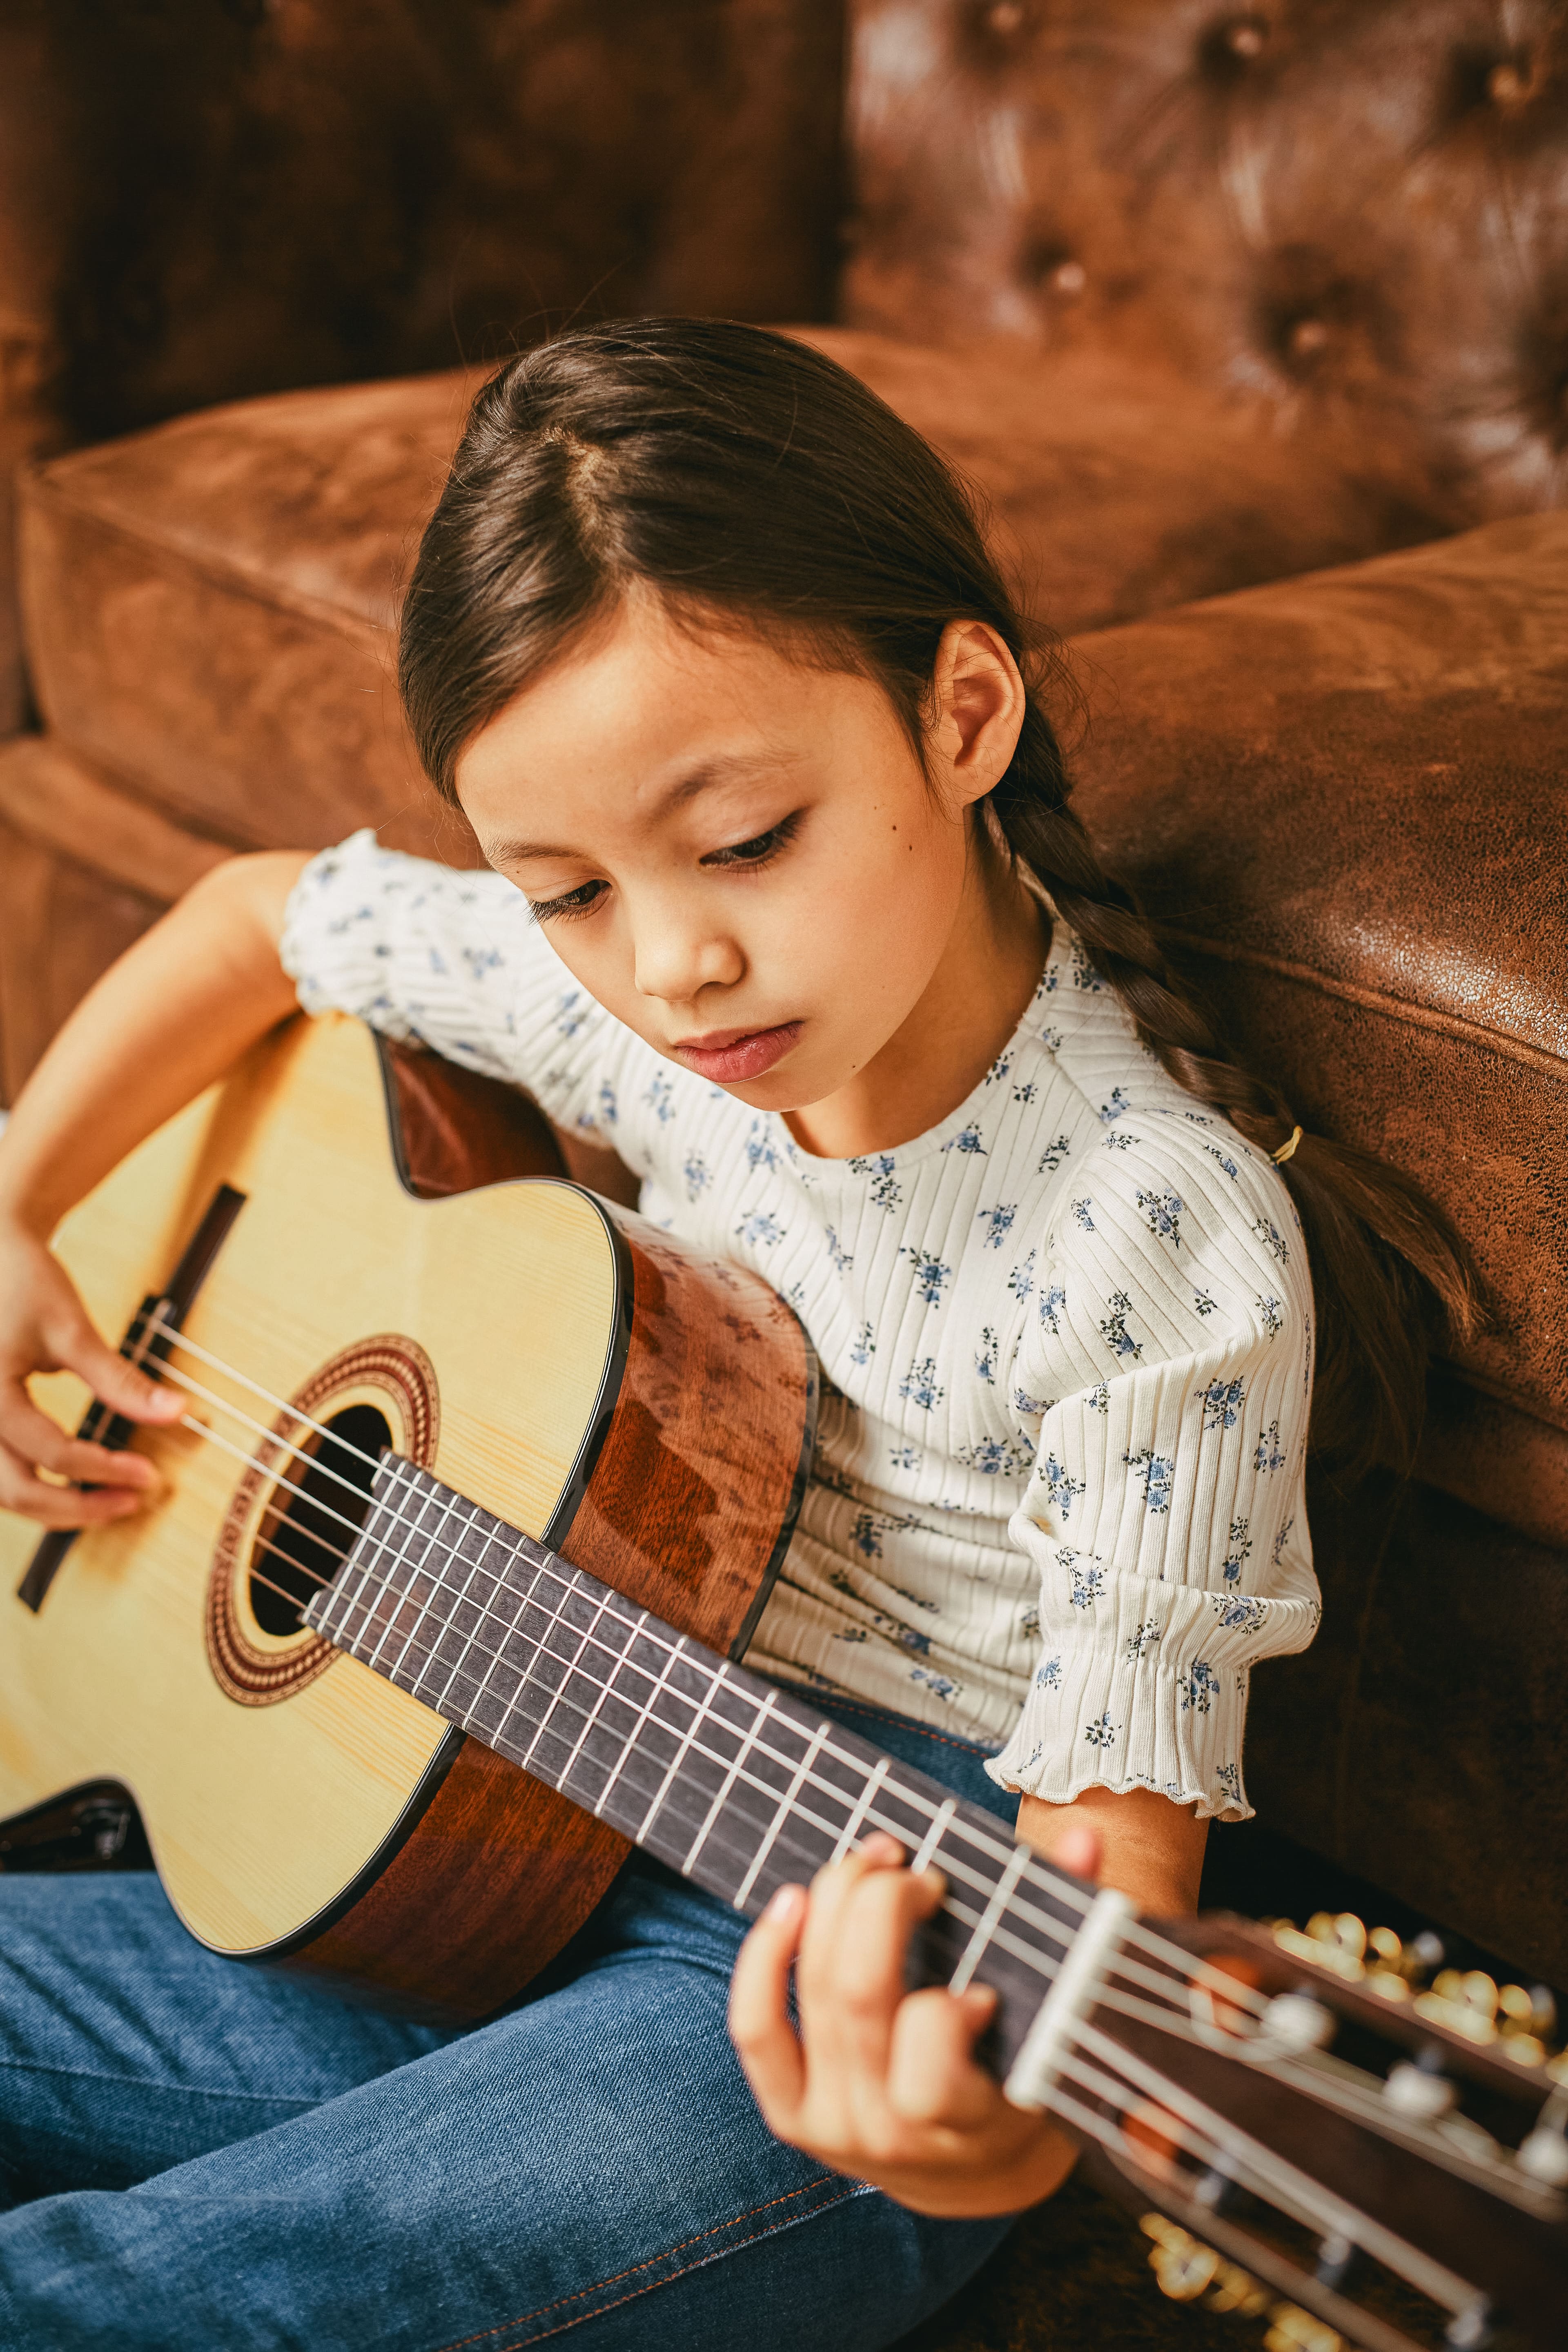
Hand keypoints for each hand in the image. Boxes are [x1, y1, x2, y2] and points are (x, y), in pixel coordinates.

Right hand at [0, 1217, 183, 1527]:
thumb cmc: (25, 1284)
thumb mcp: (73, 1330)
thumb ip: (120, 1379)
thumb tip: (179, 1413)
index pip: (53, 1453)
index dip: (105, 1471)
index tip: (150, 1476)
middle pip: (17, 1491)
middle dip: (76, 1509)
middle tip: (130, 1503)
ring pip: (1, 1493)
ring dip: (52, 1507)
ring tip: (106, 1502)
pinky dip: (33, 1488)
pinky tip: (71, 1488)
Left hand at [728, 1821, 1101, 2217]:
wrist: (971, 2171)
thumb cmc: (1020, 2076)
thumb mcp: (1057, 2029)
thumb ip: (1076, 1933)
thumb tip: (1084, 1840)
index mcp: (970, 2126)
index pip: (930, 2075)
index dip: (944, 2016)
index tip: (980, 1989)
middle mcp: (893, 2136)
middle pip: (857, 1999)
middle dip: (883, 1905)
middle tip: (920, 1873)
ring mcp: (834, 2126)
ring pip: (813, 1993)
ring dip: (835, 1903)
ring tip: (873, 1858)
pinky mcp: (790, 2114)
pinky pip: (756, 2027)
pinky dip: (764, 1956)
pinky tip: (793, 1900)